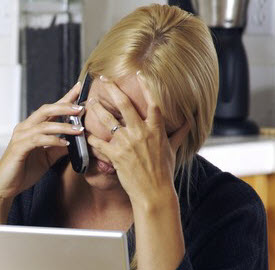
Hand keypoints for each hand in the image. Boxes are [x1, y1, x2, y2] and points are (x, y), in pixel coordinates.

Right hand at [0, 83, 84, 199]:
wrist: (5, 188)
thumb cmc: (23, 172)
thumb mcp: (47, 158)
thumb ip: (58, 148)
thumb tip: (75, 140)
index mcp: (31, 128)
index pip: (50, 110)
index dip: (64, 99)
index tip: (79, 88)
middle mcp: (24, 128)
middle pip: (46, 110)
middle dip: (64, 107)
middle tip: (80, 108)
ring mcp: (20, 137)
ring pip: (44, 124)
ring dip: (63, 126)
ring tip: (79, 129)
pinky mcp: (19, 148)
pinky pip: (38, 140)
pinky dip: (53, 140)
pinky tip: (65, 143)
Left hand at [86, 75, 189, 209]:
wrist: (154, 192)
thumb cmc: (164, 172)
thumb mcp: (173, 150)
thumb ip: (178, 134)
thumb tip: (189, 122)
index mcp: (156, 129)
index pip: (152, 102)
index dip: (146, 86)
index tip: (139, 73)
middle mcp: (141, 132)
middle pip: (124, 104)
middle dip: (112, 89)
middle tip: (104, 80)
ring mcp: (127, 143)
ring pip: (108, 120)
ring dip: (97, 109)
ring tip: (90, 102)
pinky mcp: (115, 155)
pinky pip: (99, 142)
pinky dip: (90, 137)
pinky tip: (85, 133)